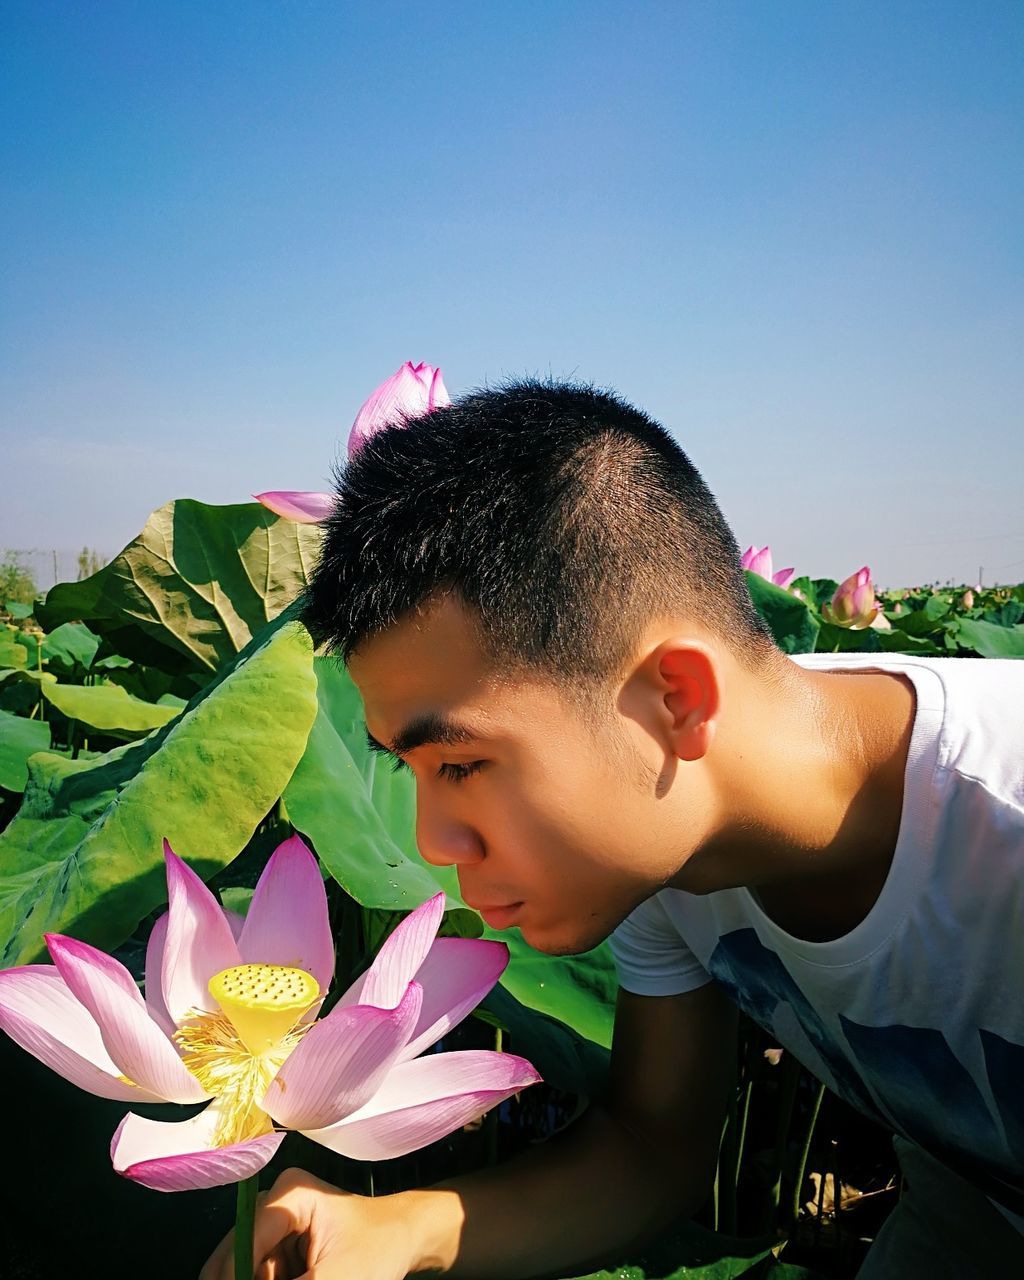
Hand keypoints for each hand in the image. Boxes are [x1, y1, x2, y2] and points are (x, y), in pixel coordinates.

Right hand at [200, 1167, 417, 1279]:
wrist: (405, 1237)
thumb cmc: (380, 1248)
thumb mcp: (334, 1279)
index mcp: (289, 1195)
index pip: (243, 1243)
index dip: (233, 1275)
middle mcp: (275, 1203)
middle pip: (236, 1256)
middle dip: (239, 1277)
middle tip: (287, 1279)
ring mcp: (276, 1225)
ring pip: (245, 1269)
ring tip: (308, 1275)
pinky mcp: (280, 1245)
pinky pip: (260, 1273)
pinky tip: (300, 1278)